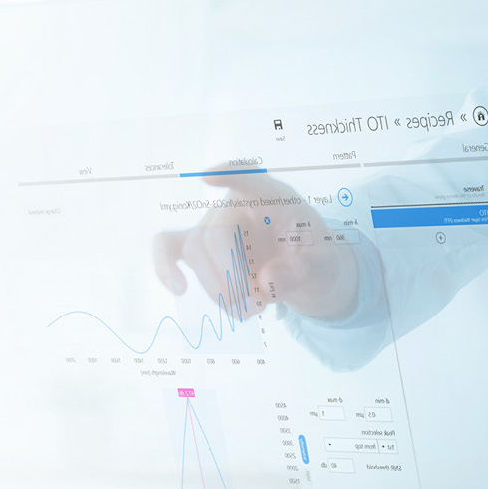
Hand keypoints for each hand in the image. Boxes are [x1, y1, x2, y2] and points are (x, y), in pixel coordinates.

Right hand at [153, 172, 358, 320]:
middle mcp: (237, 204)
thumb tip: (268, 281)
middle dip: (231, 281)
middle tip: (258, 309)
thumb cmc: (313, 258)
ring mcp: (213, 223)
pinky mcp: (198, 245)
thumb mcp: (322, 266)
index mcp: (274, 198)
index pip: (251, 179)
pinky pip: (168, 247)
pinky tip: (179, 289)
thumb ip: (301, 271)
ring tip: (249, 311)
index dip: (229, 176)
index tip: (208, 177)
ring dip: (217, 290)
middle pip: (215, 236)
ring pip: (194, 251)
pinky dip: (165, 266)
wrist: (305, 271)